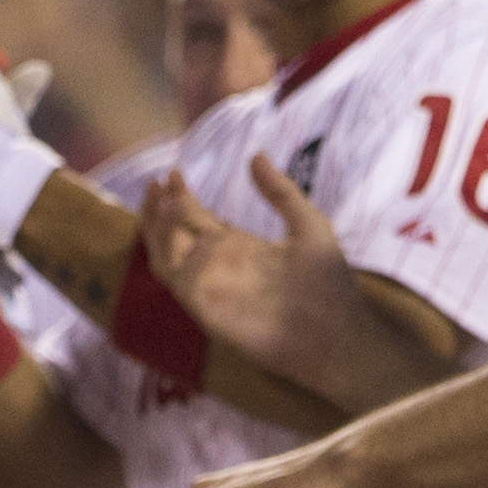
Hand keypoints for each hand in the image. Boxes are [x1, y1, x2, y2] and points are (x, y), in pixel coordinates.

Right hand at [138, 158, 363, 386]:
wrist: (332, 331)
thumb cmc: (327, 283)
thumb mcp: (308, 225)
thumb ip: (281, 193)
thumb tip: (256, 156)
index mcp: (239, 247)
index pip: (199, 220)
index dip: (183, 197)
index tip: (174, 173)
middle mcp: (217, 265)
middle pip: (175, 235)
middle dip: (161, 209)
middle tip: (156, 182)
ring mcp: (207, 284)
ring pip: (166, 253)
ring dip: (155, 225)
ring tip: (158, 195)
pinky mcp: (202, 302)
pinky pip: (173, 275)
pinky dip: (163, 247)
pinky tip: (169, 221)